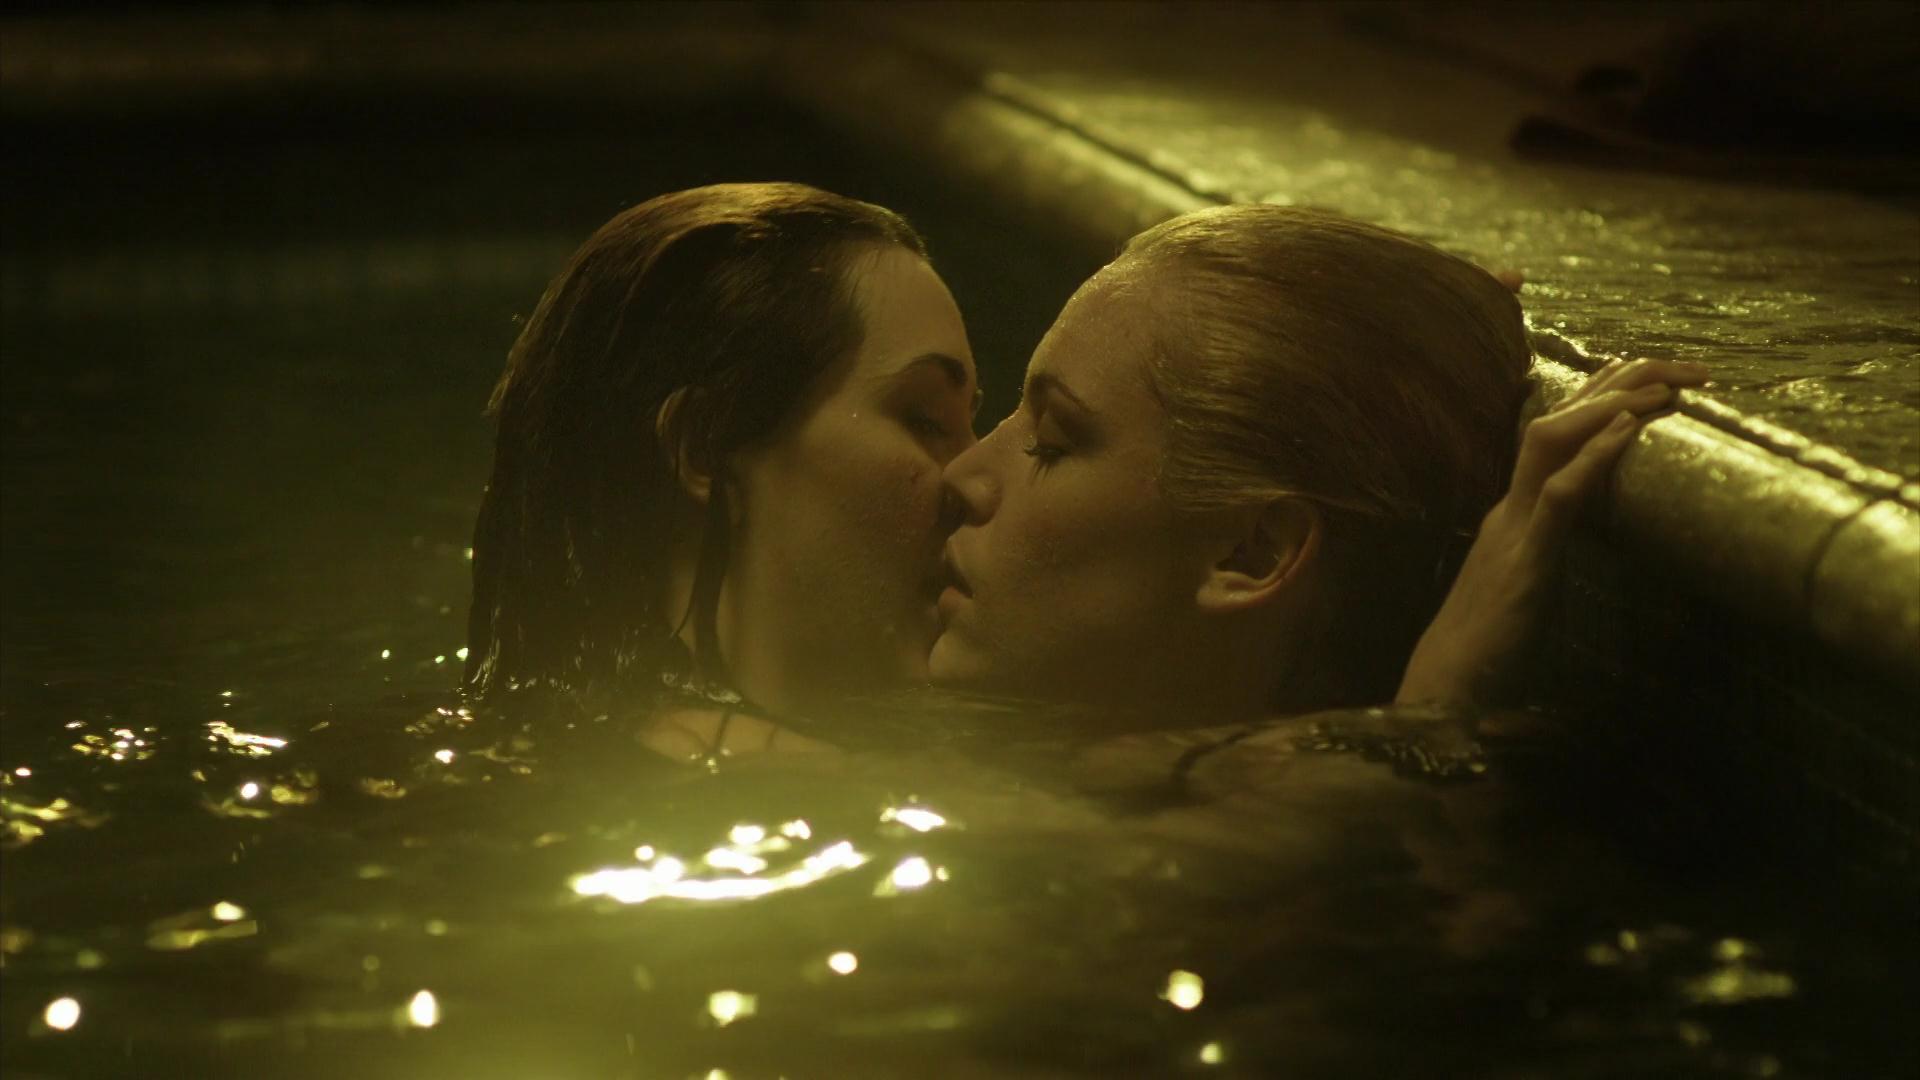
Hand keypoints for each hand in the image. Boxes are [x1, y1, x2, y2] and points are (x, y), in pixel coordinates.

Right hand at [1395, 358, 1709, 705]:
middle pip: (1555, 422)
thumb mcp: (1528, 592)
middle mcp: (1510, 510)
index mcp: (1513, 517)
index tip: (1643, 373)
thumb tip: (1580, 550)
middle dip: (1615, 384)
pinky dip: (1594, 457)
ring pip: (1551, 442)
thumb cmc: (1487, 653)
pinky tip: (1628, 430)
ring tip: (1659, 384)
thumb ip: (1548, 559)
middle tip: (1678, 365)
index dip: (1596, 399)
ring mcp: (1513, 531)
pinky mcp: (1524, 564)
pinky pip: (1559, 496)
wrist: (1445, 690)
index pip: (1553, 438)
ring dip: (1606, 405)